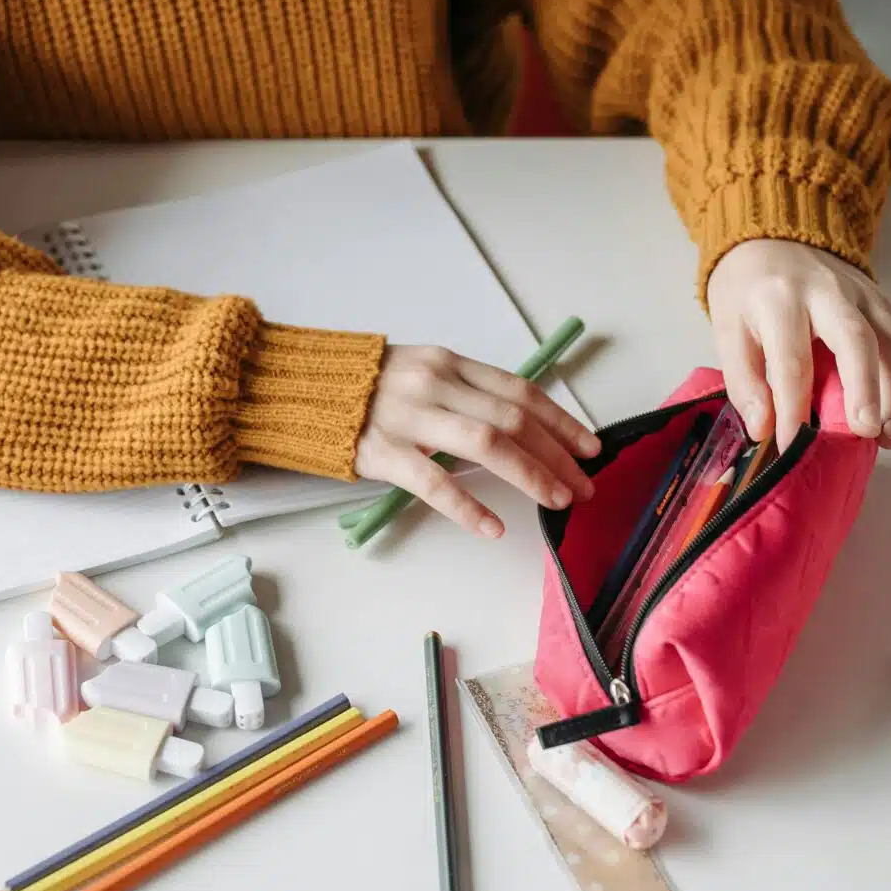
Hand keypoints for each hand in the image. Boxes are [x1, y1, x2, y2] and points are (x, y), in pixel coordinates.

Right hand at [354, 345, 601, 539]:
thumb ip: (464, 394)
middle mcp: (435, 383)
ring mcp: (410, 417)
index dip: (560, 421)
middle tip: (583, 486)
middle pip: (513, 419)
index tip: (590, 448)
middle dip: (557, 455)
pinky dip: (469, 506)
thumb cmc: (367, 389)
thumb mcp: (421, 374)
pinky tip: (493, 527)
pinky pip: (435, 482)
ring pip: (487, 443)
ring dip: (530, 474)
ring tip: (555, 501)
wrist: (300, 390)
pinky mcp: (384, 451)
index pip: (519, 390)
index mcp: (448, 363)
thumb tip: (520, 429)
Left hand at [706, 238, 890, 452]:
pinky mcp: (884, 302)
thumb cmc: (748, 289)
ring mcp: (862, 294)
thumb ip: (743, 379)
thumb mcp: (727, 327)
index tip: (793, 445)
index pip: (790, 358)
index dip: (793, 406)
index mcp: (778, 299)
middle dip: (865, 389)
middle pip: (855, 339)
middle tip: (867, 432)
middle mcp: (826, 292)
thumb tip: (763, 428)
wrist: (772, 237)